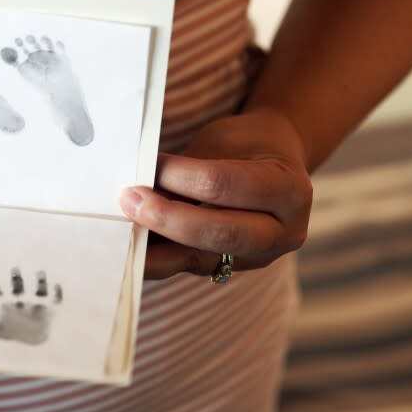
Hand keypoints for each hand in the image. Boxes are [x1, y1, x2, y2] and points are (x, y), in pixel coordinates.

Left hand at [119, 110, 312, 278]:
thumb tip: (139, 183)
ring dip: (155, 245)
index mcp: (288, 190)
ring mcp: (257, 257)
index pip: (222, 185)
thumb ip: (189, 166)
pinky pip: (187, 265)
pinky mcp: (229, 268)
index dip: (179, 175)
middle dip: (167, 218)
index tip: (148, 165)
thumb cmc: (244, 146)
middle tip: (129, 200)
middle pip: (219, 231)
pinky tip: (130, 247)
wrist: (273, 164)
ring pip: (200, 257)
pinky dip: (156, 257)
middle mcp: (283, 232)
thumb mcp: (224, 143)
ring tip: (123, 228)